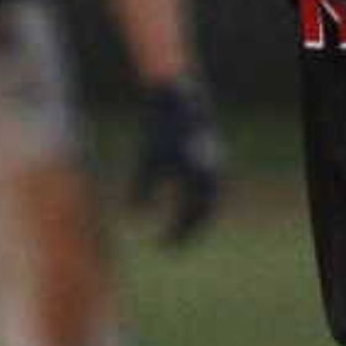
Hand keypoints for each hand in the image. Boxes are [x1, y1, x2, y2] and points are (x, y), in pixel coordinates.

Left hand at [129, 77, 223, 244]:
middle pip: (203, 213)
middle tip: (173, 245)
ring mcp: (213, 165)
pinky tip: (182, 200)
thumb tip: (132, 213)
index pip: (190, 218)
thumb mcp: (147, 161)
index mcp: (200, 180)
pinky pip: (205, 186)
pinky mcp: (209, 155)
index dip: (176, 235)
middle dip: (188, 230)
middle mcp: (213, 176)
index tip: (162, 247)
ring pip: (207, 200)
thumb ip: (142, 189)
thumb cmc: (161, 129)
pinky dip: (195, 199)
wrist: (179, 97)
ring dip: (194, 216)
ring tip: (179, 227)